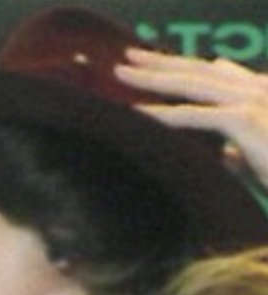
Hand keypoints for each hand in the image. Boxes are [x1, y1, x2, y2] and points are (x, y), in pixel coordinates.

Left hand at [115, 48, 267, 187]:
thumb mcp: (261, 156)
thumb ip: (242, 147)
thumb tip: (225, 152)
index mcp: (260, 93)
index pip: (213, 76)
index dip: (181, 68)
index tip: (154, 63)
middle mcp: (257, 89)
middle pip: (198, 72)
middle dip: (160, 63)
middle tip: (127, 58)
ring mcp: (255, 101)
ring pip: (192, 86)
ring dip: (153, 78)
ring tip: (122, 74)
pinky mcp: (248, 121)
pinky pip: (196, 116)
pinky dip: (163, 116)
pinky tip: (137, 113)